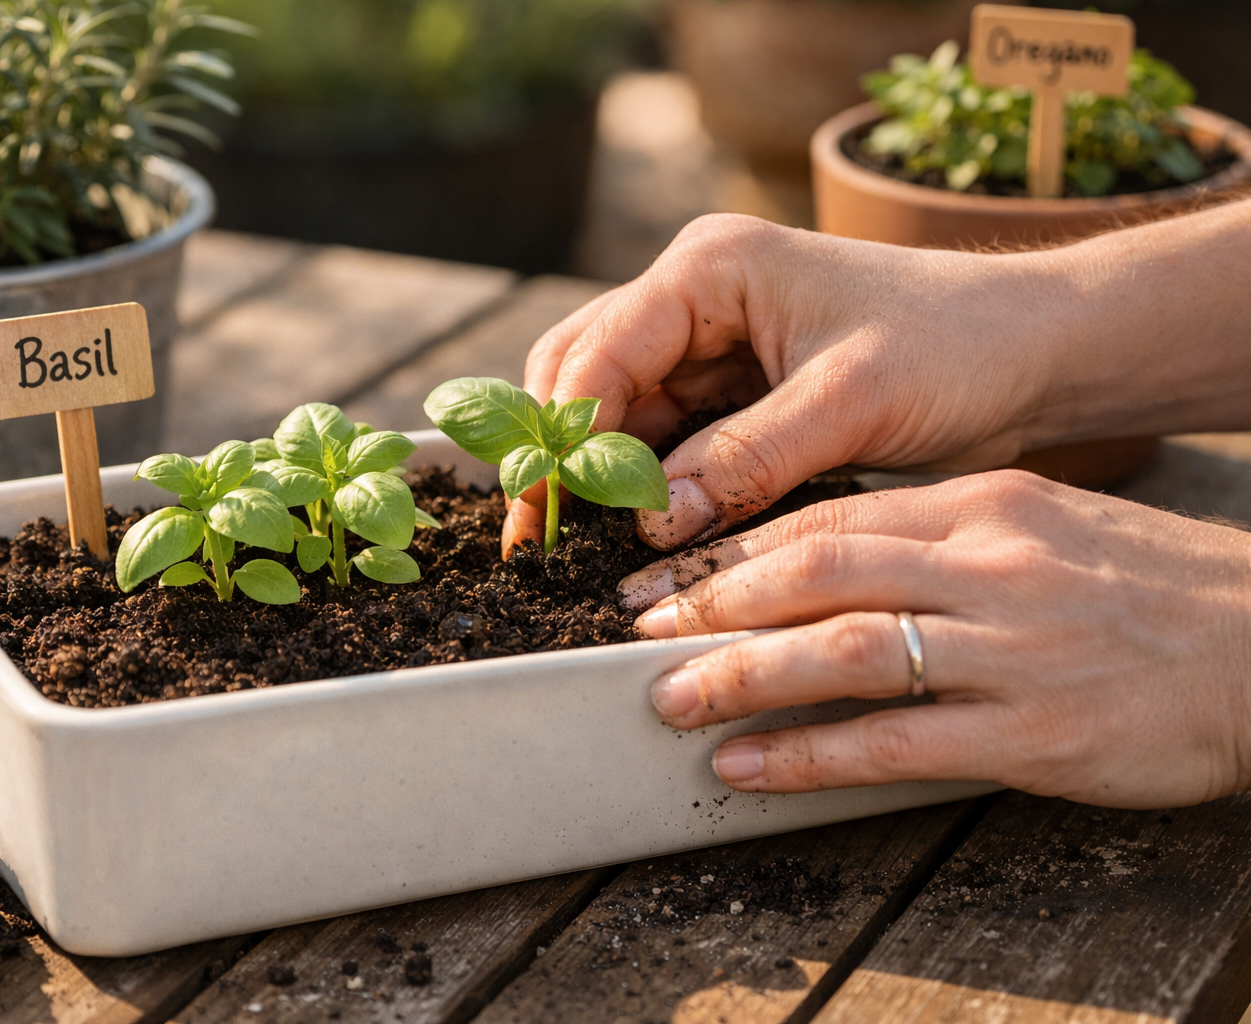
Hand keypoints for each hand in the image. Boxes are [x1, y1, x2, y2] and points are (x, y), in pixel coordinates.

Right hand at [503, 214, 1061, 554]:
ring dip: (598, 475)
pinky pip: (664, 437)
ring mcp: (710, 340)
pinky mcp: (734, 386)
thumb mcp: (850, 403)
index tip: (540, 520)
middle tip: (539, 542)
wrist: (1035, 351)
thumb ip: (744, 460)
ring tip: (580, 549)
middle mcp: (695, 295)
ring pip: (616, 410)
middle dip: (561, 456)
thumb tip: (649, 524)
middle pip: (583, 375)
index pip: (598, 356)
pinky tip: (635, 532)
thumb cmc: (958, 348)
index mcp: (711, 268)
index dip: (561, 441)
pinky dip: (644, 483)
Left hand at [623, 470, 1250, 808]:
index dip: (731, 549)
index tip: (662, 573)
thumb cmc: (1146, 589)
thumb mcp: (1040, 526)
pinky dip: (810, 754)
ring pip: (843, 648)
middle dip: (712, 601)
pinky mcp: (1036, 734)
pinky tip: (748, 764)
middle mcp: (988, 563)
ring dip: (740, 674)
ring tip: (667, 697)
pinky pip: (896, 743)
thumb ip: (936, 537)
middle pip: (817, 572)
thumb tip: (823, 562)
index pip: (827, 518)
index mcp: (983, 506)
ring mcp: (1012, 648)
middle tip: (636, 631)